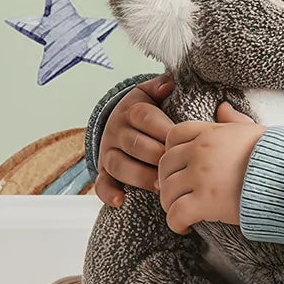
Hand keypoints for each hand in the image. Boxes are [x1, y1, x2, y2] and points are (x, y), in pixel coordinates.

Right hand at [94, 73, 173, 207]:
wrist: (121, 123)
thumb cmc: (148, 112)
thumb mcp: (151, 94)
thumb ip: (160, 87)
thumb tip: (168, 83)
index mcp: (131, 110)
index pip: (146, 117)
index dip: (164, 129)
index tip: (182, 140)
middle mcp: (116, 131)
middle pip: (134, 144)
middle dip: (156, 156)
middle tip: (176, 166)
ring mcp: (109, 152)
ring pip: (119, 165)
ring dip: (138, 176)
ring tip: (158, 185)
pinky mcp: (104, 171)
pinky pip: (101, 183)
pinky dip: (108, 193)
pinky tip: (121, 201)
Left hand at [157, 101, 266, 233]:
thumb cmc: (277, 156)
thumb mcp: (253, 130)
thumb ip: (233, 120)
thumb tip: (223, 108)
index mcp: (211, 132)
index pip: (174, 135)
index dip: (171, 150)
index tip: (179, 165)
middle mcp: (200, 151)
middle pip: (166, 164)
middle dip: (168, 179)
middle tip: (178, 192)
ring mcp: (200, 176)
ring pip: (167, 190)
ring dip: (169, 203)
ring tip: (180, 212)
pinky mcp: (205, 202)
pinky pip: (176, 213)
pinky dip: (176, 223)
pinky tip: (185, 227)